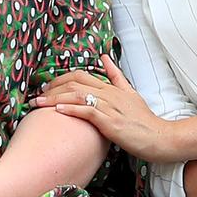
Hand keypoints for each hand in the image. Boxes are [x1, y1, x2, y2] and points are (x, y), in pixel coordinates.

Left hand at [35, 55, 175, 161]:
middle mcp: (109, 94)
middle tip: (38, 95)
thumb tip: (104, 58)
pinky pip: (88, 111)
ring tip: (39, 103)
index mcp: (112, 87)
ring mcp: (110, 107)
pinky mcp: (111, 122)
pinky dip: (71, 109)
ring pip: (78, 95)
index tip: (47, 87)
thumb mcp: (131, 93)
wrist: (159, 138)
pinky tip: (58, 110)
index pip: (81, 75)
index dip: (61, 79)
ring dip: (54, 99)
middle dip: (53, 87)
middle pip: (75, 82)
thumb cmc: (144, 120)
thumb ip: (116, 76)